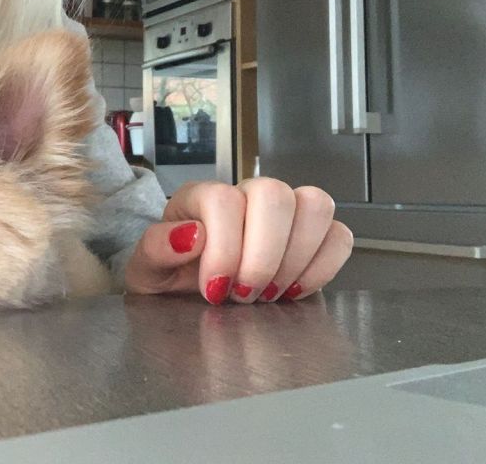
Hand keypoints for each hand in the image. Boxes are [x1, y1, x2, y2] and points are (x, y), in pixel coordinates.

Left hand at [123, 179, 353, 303]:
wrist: (186, 290)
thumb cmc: (169, 276)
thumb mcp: (146, 271)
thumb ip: (156, 249)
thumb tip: (191, 236)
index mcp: (200, 197)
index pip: (223, 199)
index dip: (224, 248)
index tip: (214, 289)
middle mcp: (245, 194)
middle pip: (274, 193)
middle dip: (263, 255)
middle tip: (244, 293)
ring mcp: (283, 212)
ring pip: (315, 204)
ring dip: (295, 258)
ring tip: (269, 293)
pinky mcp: (312, 235)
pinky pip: (339, 234)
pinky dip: (323, 267)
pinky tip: (294, 290)